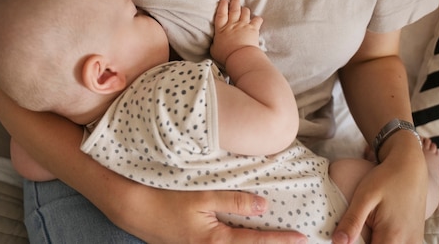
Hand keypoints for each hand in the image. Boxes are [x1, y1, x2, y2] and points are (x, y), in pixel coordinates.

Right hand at [119, 186, 307, 243]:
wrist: (136, 212)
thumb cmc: (167, 202)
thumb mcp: (202, 198)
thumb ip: (234, 201)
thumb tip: (264, 206)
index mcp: (217, 242)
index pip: (257, 242)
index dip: (281, 240)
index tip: (302, 238)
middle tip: (294, 242)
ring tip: (275, 239)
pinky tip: (246, 238)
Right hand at [211, 0, 262, 65]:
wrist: (239, 57)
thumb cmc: (225, 55)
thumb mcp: (214, 50)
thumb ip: (214, 44)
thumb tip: (214, 44)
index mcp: (221, 29)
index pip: (221, 14)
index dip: (222, 5)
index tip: (223, 0)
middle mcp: (232, 24)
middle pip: (233, 9)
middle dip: (234, 1)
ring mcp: (243, 25)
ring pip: (245, 12)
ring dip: (244, 9)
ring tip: (244, 7)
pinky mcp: (253, 29)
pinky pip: (257, 21)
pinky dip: (257, 19)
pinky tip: (258, 19)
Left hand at [333, 140, 427, 243]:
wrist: (411, 167)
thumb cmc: (386, 178)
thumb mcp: (365, 197)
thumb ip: (352, 221)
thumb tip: (337, 242)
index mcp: (393, 236)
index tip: (347, 240)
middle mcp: (407, 243)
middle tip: (353, 234)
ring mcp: (414, 241)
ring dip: (377, 243)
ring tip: (363, 232)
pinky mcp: (415, 237)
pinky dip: (386, 242)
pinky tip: (376, 233)